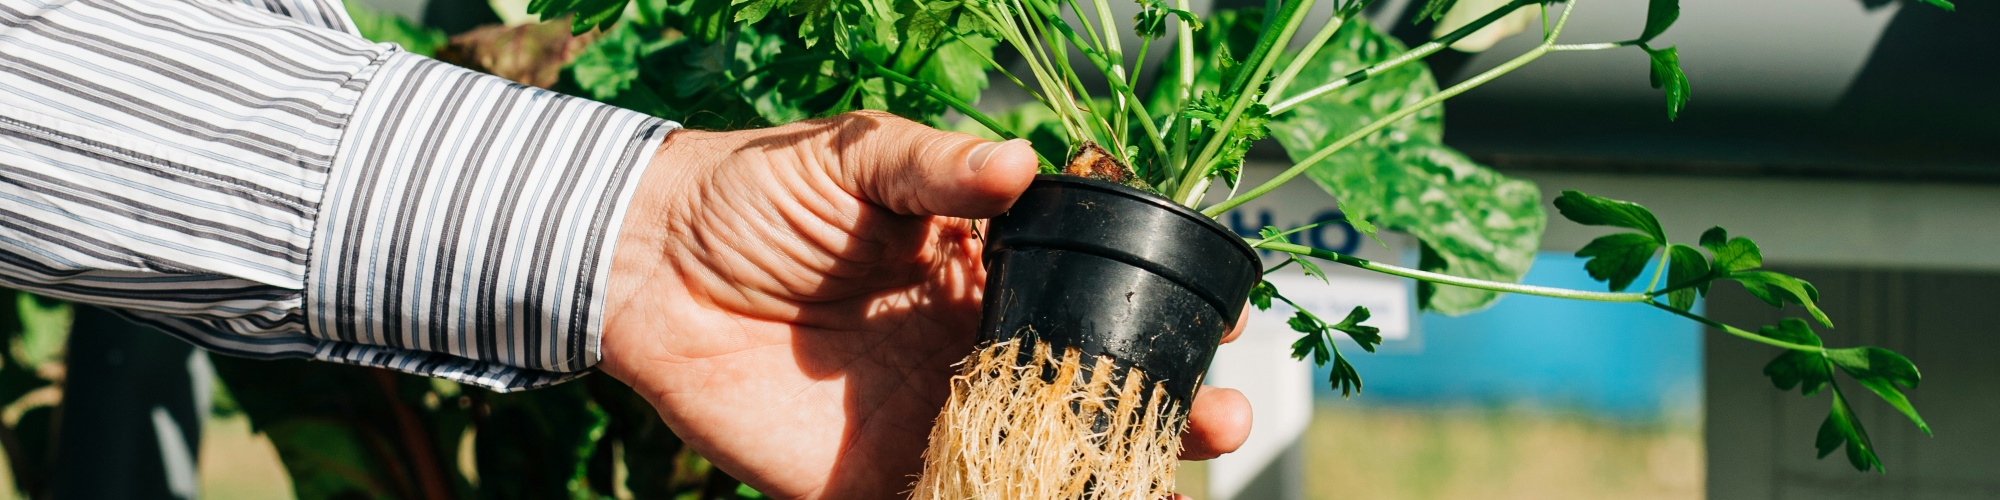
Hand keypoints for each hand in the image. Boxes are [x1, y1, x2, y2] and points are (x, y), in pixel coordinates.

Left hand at [598, 111, 1252, 498]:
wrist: (643, 267)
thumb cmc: (750, 191)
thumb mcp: (852, 157)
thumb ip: (936, 167)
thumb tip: (1026, 165)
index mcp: (979, 270)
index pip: (1090, 296)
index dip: (1156, 310)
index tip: (1225, 321)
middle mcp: (971, 348)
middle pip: (1085, 389)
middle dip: (1162, 409)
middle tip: (1220, 419)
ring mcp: (930, 419)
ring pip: (1040, 460)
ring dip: (1109, 480)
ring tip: (1171, 490)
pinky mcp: (876, 480)